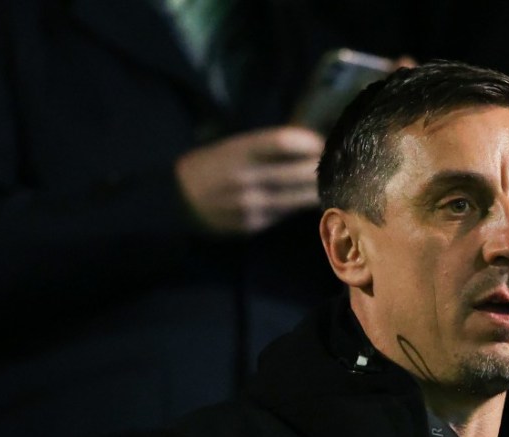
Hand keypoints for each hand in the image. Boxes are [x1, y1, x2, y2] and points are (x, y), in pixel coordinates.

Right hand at [175, 126, 323, 233]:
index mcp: (238, 151)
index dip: (309, 141)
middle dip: (320, 166)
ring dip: (318, 189)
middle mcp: (246, 177)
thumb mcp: (228, 147)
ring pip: (299, 197)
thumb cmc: (207, 168)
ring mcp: (251, 204)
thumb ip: (263, 147)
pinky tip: (309, 199)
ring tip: (329, 182)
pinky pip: (287, 213)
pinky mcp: (254, 224)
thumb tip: (306, 143)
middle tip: (333, 163)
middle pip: (299, 171)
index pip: (284, 142)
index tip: (320, 142)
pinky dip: (300, 205)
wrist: (175, 202)